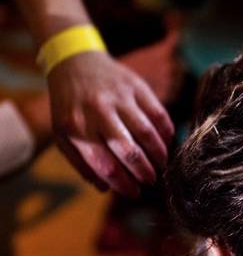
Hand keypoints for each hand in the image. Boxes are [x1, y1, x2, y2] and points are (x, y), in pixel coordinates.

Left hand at [47, 51, 173, 196]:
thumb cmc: (70, 106)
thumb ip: (81, 162)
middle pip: (129, 151)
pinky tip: (167, 143)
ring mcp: (119, 97)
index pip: (105, 165)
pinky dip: (166, 132)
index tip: (134, 192)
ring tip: (161, 165)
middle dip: (144, 172)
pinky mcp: (136, 86)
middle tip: (151, 180)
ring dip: (159, 155)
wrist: (76, 62)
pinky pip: (158, 114)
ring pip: (147, 133)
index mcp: (76, 128)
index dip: (123, 184)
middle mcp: (98, 112)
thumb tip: (105, 187)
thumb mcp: (63, 134)